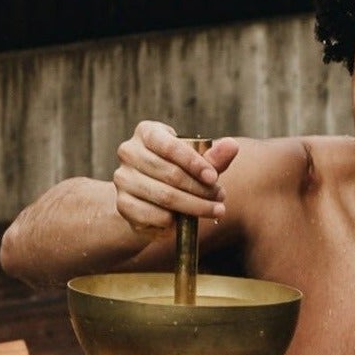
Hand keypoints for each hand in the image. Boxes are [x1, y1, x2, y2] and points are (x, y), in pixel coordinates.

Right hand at [113, 122, 239, 233]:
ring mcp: (123, 179)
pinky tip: (186, 221)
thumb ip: (213, 157)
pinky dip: (173, 221)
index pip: (170, 146)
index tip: (214, 178)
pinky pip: (152, 215)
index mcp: (146, 133)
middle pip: (170, 174)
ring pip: (164, 196)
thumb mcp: (195, 162)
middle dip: (199, 189)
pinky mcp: (122, 204)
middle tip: (220, 198)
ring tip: (214, 210)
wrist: (147, 197)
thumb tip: (232, 147)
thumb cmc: (176, 171)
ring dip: (194, 207)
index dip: (194, 163)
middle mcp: (129, 152)